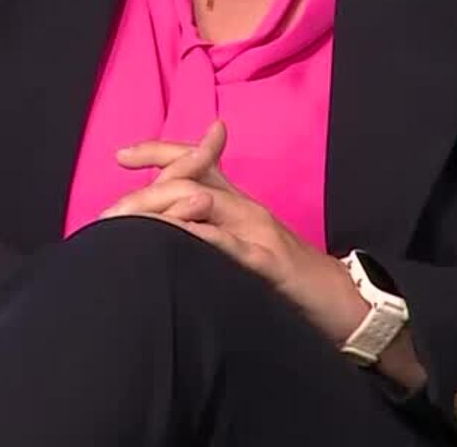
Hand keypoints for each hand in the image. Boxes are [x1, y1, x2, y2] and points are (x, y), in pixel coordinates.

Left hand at [97, 121, 368, 346]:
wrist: (347, 304)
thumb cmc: (293, 282)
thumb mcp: (248, 251)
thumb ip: (215, 235)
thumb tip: (171, 231)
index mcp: (241, 204)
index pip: (197, 162)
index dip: (158, 152)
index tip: (119, 155)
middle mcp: (247, 208)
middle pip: (189, 179)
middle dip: (143, 191)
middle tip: (109, 213)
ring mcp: (259, 233)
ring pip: (203, 202)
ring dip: (161, 210)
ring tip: (126, 222)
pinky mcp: (271, 264)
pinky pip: (230, 245)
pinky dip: (201, 237)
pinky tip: (176, 237)